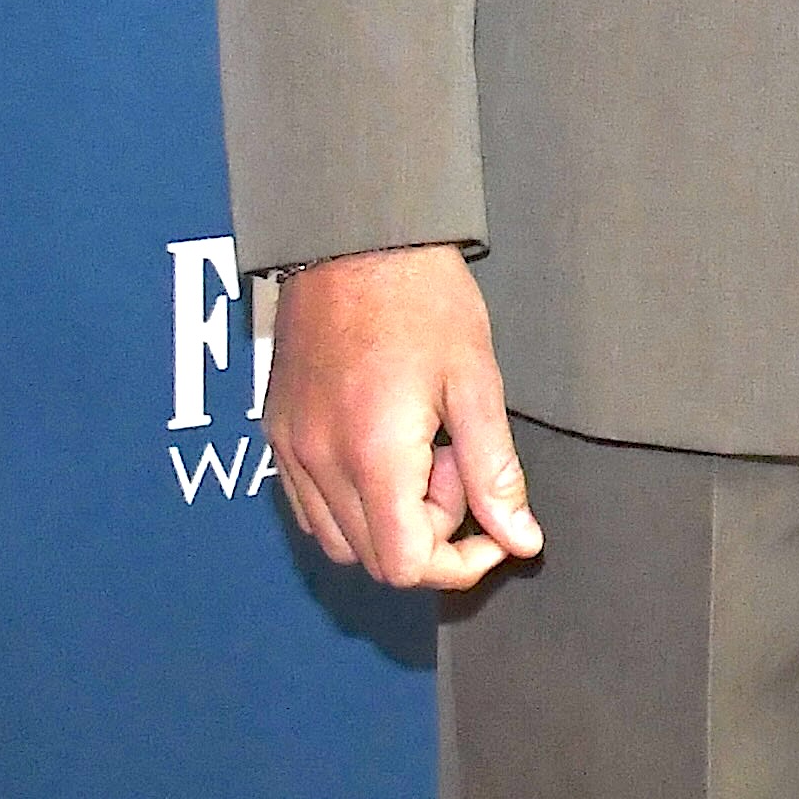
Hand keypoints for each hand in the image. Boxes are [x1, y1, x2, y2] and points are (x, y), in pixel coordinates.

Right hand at [261, 244, 542, 591]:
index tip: (492, 527)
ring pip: (338, 540)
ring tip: (422, 452)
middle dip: (430, 534)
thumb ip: (495, 472)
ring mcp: (291, 448)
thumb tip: (520, 540)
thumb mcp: (475, 382)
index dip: (460, 564)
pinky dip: (352, 503)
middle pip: (375, 559)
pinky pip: (310, 505)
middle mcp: (319, 461)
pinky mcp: (278, 431)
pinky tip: (384, 448)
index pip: (407, 564)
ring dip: (390, 520)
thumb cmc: (420, 297)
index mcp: (372, 453)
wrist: (352, 234)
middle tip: (457, 464)